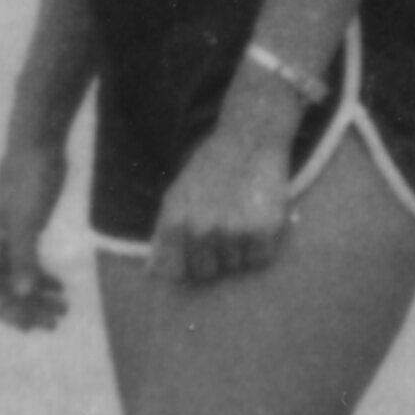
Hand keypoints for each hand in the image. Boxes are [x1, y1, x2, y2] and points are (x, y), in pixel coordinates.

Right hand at [0, 139, 71, 332]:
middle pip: (2, 290)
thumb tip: (24, 293)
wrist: (39, 145)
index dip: (6, 312)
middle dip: (26, 309)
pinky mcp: (23, 232)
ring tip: (63, 311)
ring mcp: (7, 239)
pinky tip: (61, 290)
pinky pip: (28, 265)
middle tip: (54, 323)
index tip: (31, 325)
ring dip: (37, 298)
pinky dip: (43, 279)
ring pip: (17, 280)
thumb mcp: (28, 221)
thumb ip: (24, 257)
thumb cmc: (30, 179)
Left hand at [152, 101, 300, 285]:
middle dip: (213, 257)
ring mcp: (234, 232)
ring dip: (239, 249)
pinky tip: (257, 220)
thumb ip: (162, 235)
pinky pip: (260, 258)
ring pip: (235, 265)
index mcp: (176, 223)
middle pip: (205, 273)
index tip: (193, 255)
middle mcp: (202, 230)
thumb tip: (151, 273)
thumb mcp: (175, 196)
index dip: (184, 266)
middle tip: (221, 228)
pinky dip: (261, 245)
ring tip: (240, 217)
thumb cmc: (209, 168)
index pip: (174, 273)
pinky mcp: (264, 231)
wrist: (249, 140)